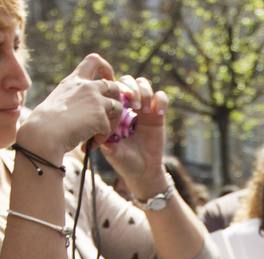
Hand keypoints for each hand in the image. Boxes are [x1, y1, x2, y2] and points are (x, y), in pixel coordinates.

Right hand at [17, 54, 121, 159]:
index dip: (107, 69)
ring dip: (112, 123)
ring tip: (98, 136)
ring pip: (118, 107)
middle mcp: (87, 86)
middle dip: (116, 101)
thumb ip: (74, 98)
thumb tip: (86, 110)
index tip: (107, 80)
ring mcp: (95, 100)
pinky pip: (108, 128)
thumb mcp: (58, 100)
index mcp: (74, 80)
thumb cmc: (45, 123)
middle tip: (110, 117)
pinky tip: (88, 145)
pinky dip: (101, 138)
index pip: (95, 60)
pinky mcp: (100, 116)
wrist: (43, 133)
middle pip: (114, 86)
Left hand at [100, 76, 170, 199]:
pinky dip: (161, 100)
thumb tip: (102, 134)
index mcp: (113, 110)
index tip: (119, 102)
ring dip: (144, 92)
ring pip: (144, 84)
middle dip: (131, 88)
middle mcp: (127, 105)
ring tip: (145, 110)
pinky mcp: (158, 114)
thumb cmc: (124, 161)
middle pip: (128, 81)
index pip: (112, 88)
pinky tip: (158, 114)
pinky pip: (161, 97)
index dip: (116, 89)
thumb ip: (108, 144)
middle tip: (133, 104)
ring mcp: (143, 108)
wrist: (143, 171)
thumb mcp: (113, 153)